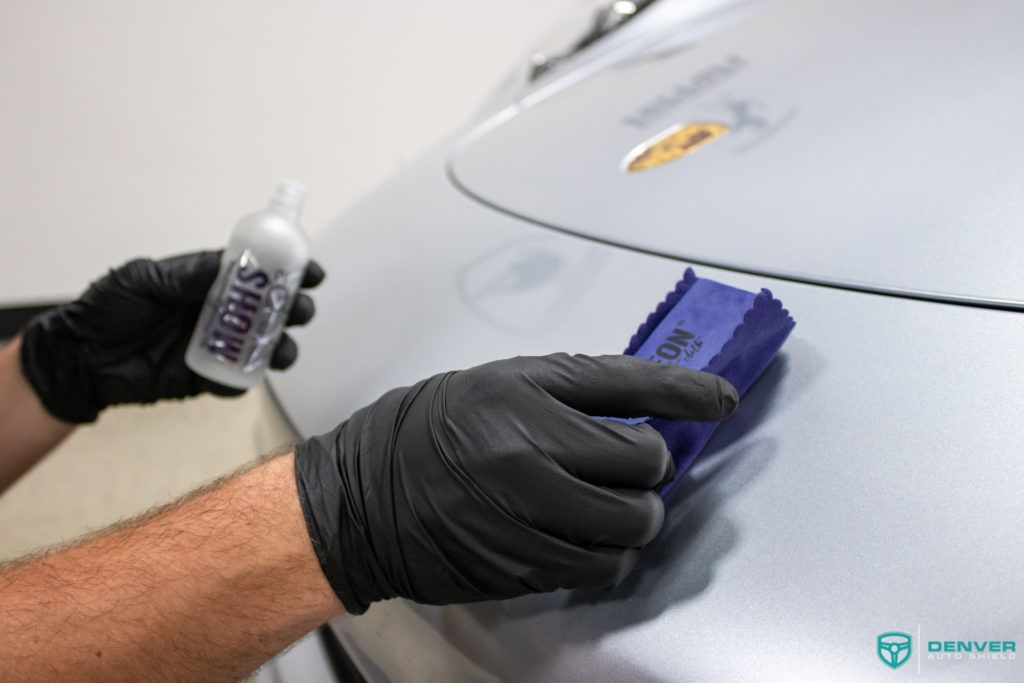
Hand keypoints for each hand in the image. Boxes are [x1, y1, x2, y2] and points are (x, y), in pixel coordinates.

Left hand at [19, 251, 324, 422]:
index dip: (288, 271)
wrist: (79, 358)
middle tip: (299, 310)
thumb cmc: (106, 309)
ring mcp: (215, 346)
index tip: (311, 271)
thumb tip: (227, 266)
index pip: (257, 273)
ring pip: (264, 347)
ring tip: (282, 350)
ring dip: (282, 347)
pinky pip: (236, 381)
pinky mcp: (204, 379)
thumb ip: (186, 275)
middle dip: (294, 308)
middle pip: (271, 310)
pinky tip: (249, 377)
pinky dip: (247, 381)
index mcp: (206, 283)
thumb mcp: (143, 279)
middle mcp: (218, 312)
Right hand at [294, 353, 737, 612]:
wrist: (367, 496)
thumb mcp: (503, 385)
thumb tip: (657, 405)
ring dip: (636, 515)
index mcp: (522, 394)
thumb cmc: (434, 430)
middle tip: (633, 464)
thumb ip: (579, 392)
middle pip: (645, 464)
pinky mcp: (523, 565)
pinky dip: (608, 554)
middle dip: (651, 466)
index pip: (629, 386)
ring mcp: (525, 515)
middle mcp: (527, 452)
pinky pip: (601, 568)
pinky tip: (584, 536)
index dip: (688, 393)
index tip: (722, 399)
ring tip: (611, 504)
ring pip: (633, 524)